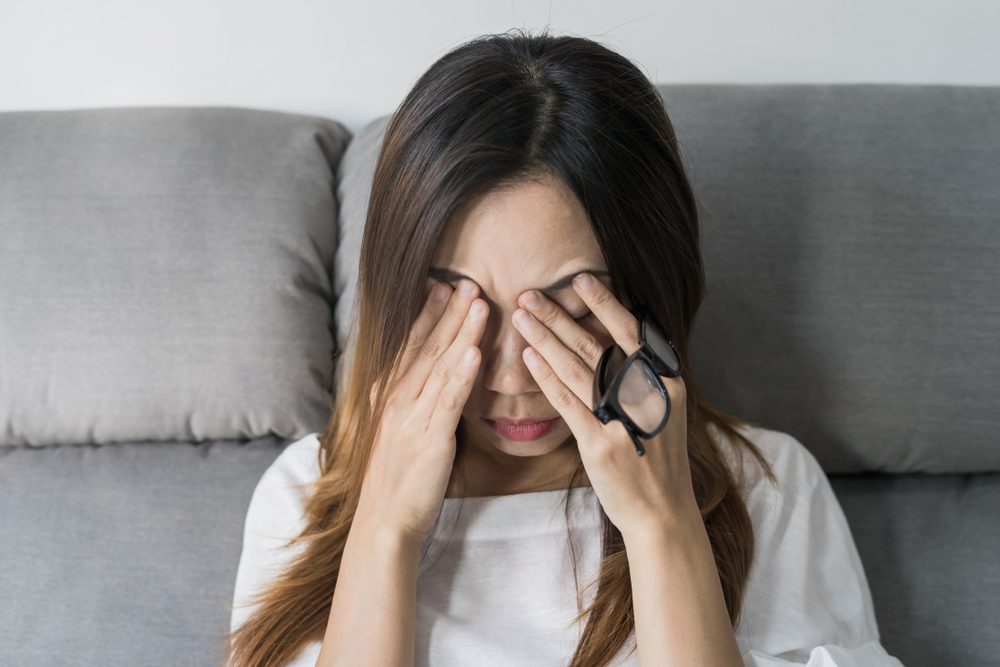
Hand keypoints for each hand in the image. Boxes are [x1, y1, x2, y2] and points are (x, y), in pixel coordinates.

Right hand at [357, 277, 486, 545]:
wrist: (384, 519)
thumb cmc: (396, 476)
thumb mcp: (399, 429)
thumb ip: (413, 399)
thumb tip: (435, 375)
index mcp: (389, 394)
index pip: (411, 345)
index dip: (427, 314)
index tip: (443, 285)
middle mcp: (396, 399)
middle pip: (427, 347)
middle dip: (449, 312)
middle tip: (467, 280)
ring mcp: (411, 416)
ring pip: (440, 366)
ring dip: (460, 332)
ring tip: (478, 302)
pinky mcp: (429, 438)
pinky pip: (448, 400)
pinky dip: (461, 374)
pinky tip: (474, 351)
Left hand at [511, 272, 697, 537]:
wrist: (662, 511)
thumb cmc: (657, 457)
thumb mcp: (662, 409)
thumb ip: (641, 376)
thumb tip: (613, 338)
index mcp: (665, 381)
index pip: (630, 332)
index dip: (604, 303)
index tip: (579, 279)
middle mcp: (646, 394)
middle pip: (595, 345)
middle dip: (557, 316)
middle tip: (529, 294)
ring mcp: (623, 419)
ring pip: (576, 368)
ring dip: (544, 338)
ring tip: (520, 316)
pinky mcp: (600, 443)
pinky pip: (567, 402)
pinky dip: (546, 377)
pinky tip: (527, 358)